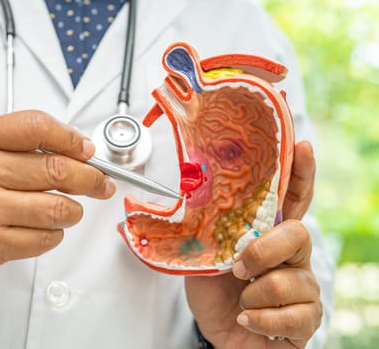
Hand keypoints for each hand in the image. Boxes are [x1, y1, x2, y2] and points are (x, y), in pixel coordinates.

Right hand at [0, 110, 115, 282]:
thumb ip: (24, 141)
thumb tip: (79, 148)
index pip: (37, 127)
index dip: (72, 138)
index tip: (87, 151)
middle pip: (57, 170)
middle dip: (90, 178)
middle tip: (99, 183)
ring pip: (59, 208)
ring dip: (74, 210)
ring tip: (68, 208)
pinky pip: (46, 238)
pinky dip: (56, 232)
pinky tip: (45, 226)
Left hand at [185, 141, 321, 347]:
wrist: (220, 335)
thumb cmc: (215, 296)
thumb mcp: (200, 262)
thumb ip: (200, 237)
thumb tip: (170, 213)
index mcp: (267, 235)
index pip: (291, 200)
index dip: (299, 174)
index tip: (302, 146)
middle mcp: (291, 256)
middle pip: (296, 234)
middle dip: (262, 251)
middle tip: (237, 268)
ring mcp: (302, 286)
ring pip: (287, 281)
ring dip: (252, 296)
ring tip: (241, 301)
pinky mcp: (307, 317)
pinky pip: (293, 315)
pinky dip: (260, 320)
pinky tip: (248, 319)